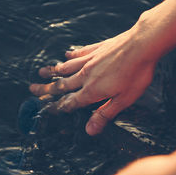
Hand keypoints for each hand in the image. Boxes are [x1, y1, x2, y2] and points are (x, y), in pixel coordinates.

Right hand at [30, 29, 156, 134]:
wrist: (143, 44)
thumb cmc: (137, 73)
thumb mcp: (124, 99)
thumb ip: (104, 114)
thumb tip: (89, 131)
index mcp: (92, 90)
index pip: (70, 102)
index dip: (58, 107)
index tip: (46, 109)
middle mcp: (86, 75)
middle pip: (62, 84)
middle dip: (46, 89)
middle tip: (32, 90)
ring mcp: (90, 59)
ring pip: (67, 67)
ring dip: (54, 71)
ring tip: (41, 72)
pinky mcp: (97, 48)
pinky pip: (80, 52)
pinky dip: (72, 54)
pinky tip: (67, 54)